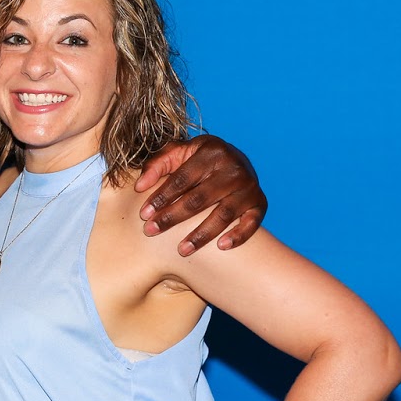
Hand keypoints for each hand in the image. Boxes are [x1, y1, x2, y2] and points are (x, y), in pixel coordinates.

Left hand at [133, 136, 265, 255]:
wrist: (237, 161)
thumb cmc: (200, 160)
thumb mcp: (179, 153)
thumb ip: (157, 165)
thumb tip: (139, 186)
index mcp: (212, 151)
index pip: (182, 178)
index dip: (161, 196)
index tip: (144, 214)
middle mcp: (234, 168)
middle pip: (199, 198)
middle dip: (173, 217)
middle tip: (152, 232)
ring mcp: (249, 186)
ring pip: (223, 214)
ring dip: (201, 234)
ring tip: (182, 250)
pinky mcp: (260, 203)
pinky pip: (251, 223)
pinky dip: (238, 236)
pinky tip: (221, 247)